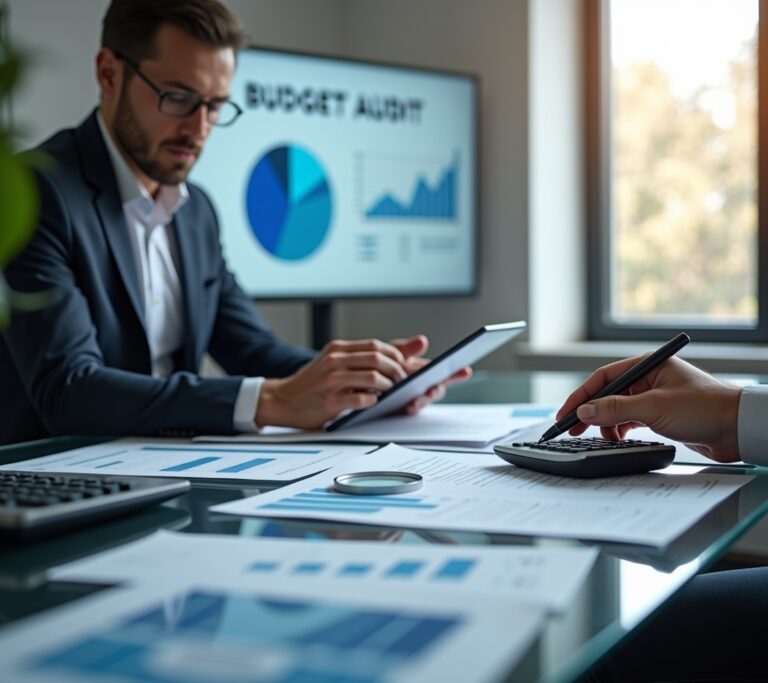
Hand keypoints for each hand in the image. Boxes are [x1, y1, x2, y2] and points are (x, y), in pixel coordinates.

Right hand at [256, 338, 411, 429]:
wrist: (281, 400)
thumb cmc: (314, 384)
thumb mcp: (335, 363)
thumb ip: (362, 357)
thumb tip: (401, 351)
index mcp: (338, 349)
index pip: (376, 345)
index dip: (396, 355)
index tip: (404, 366)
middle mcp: (334, 361)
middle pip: (377, 359)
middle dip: (397, 370)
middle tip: (403, 381)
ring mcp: (331, 381)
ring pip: (372, 377)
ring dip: (388, 386)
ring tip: (391, 392)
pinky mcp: (329, 401)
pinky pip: (360, 400)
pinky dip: (372, 401)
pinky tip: (373, 402)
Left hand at [389, 335, 472, 414]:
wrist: (365, 379)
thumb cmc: (381, 366)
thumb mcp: (393, 354)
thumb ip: (407, 349)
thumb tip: (422, 341)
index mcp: (423, 372)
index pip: (443, 372)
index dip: (457, 372)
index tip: (466, 370)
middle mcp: (421, 387)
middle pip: (436, 389)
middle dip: (437, 389)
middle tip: (433, 388)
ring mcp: (413, 399)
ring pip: (424, 401)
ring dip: (424, 400)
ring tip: (419, 398)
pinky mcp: (402, 409)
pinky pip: (409, 410)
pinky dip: (411, 407)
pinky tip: (408, 405)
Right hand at [556, 356, 741, 462]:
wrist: (738, 429)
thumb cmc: (705, 409)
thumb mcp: (654, 408)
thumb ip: (616, 409)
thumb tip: (585, 410)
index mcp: (647, 366)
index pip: (604, 378)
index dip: (581, 396)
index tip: (566, 413)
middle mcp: (649, 379)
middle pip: (608, 394)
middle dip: (590, 412)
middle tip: (572, 429)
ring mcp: (654, 398)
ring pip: (618, 409)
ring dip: (606, 424)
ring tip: (599, 437)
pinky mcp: (661, 416)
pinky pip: (630, 421)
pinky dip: (620, 430)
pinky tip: (617, 439)